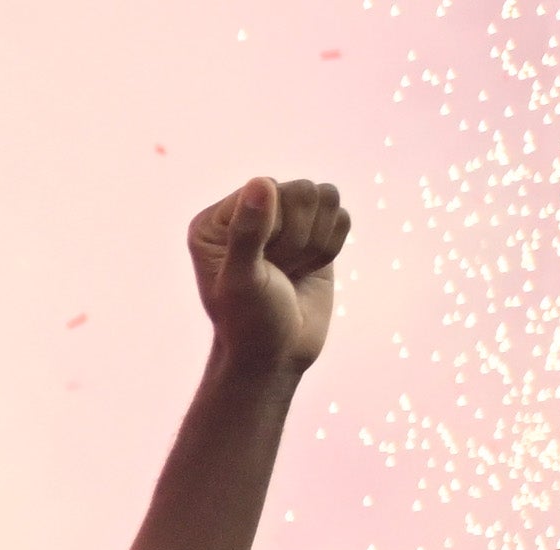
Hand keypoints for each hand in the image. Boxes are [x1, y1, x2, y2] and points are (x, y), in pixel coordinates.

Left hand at [185, 175, 346, 376]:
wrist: (276, 356)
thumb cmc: (249, 324)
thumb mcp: (243, 282)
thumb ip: (247, 233)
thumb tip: (261, 182)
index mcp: (216, 220)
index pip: (269, 188)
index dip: (277, 228)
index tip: (262, 265)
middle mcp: (248, 212)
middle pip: (303, 190)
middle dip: (299, 238)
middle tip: (280, 272)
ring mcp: (283, 220)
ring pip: (327, 197)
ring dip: (317, 242)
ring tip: (292, 270)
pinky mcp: (313, 231)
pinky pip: (343, 216)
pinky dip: (332, 247)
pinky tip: (309, 269)